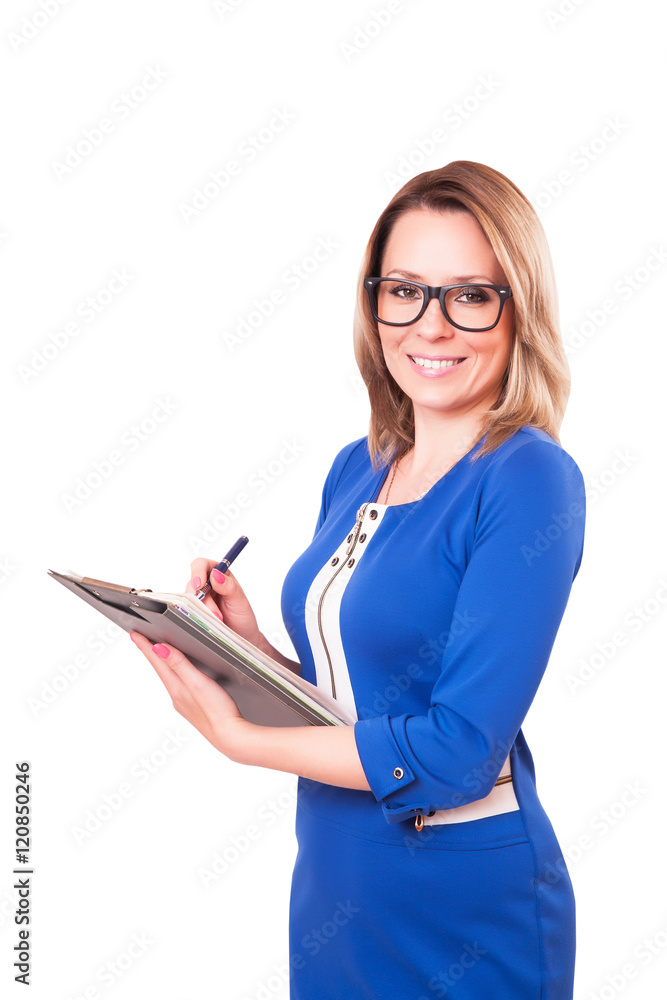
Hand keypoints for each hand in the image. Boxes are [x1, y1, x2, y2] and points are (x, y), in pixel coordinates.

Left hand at [129, 632, 251, 758]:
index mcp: (176, 688)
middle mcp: (177, 696)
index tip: (133, 634)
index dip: (145, 646)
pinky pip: (179, 686)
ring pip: (169, 678)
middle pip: (160, 669)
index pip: (157, 662)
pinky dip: (175, 675)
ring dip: (162, 664)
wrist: (230, 738)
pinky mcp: (194, 707)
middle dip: (151, 653)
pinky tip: (180, 676)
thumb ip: (179, 665)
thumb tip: (159, 648)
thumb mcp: (197, 683)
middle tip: (141, 639)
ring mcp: (184, 703)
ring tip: (157, 653)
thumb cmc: (217, 711)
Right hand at [186, 560, 263, 646]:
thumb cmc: (243, 617)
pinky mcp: (193, 611)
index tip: (199, 585)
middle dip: (202, 599)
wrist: (241, 637)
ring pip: (189, 598)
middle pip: (192, 583)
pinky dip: (196, 616)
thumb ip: (228, 586)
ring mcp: (199, 598)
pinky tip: (207, 622)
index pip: (202, 565)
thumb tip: (216, 574)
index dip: (197, 572)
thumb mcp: (239, 600)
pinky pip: (187, 610)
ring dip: (202, 610)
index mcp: (219, 574)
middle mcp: (207, 584)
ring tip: (217, 620)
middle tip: (214, 612)